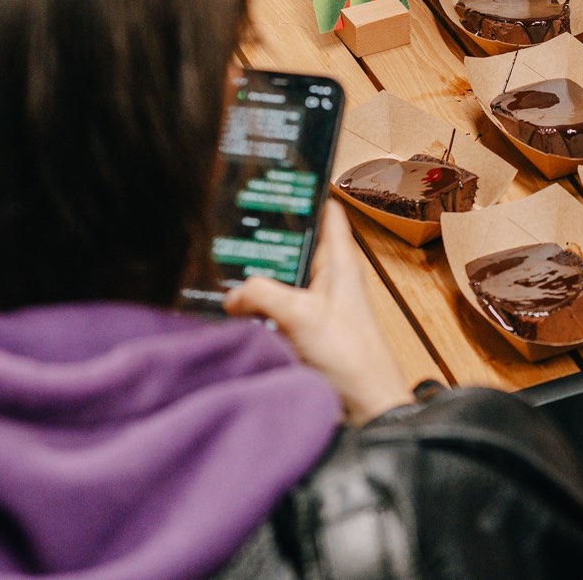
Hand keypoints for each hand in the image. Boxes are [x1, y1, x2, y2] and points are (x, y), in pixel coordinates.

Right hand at [225, 202, 413, 423]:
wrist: (366, 408)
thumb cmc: (352, 357)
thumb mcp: (303, 316)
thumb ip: (263, 295)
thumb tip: (231, 294)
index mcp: (339, 262)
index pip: (325, 212)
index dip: (306, 191)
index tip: (277, 173)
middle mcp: (328, 278)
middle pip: (294, 243)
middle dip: (266, 233)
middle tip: (227, 219)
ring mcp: (316, 305)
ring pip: (281, 277)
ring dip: (256, 273)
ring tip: (217, 258)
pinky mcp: (303, 331)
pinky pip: (274, 308)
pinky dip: (255, 306)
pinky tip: (228, 305)